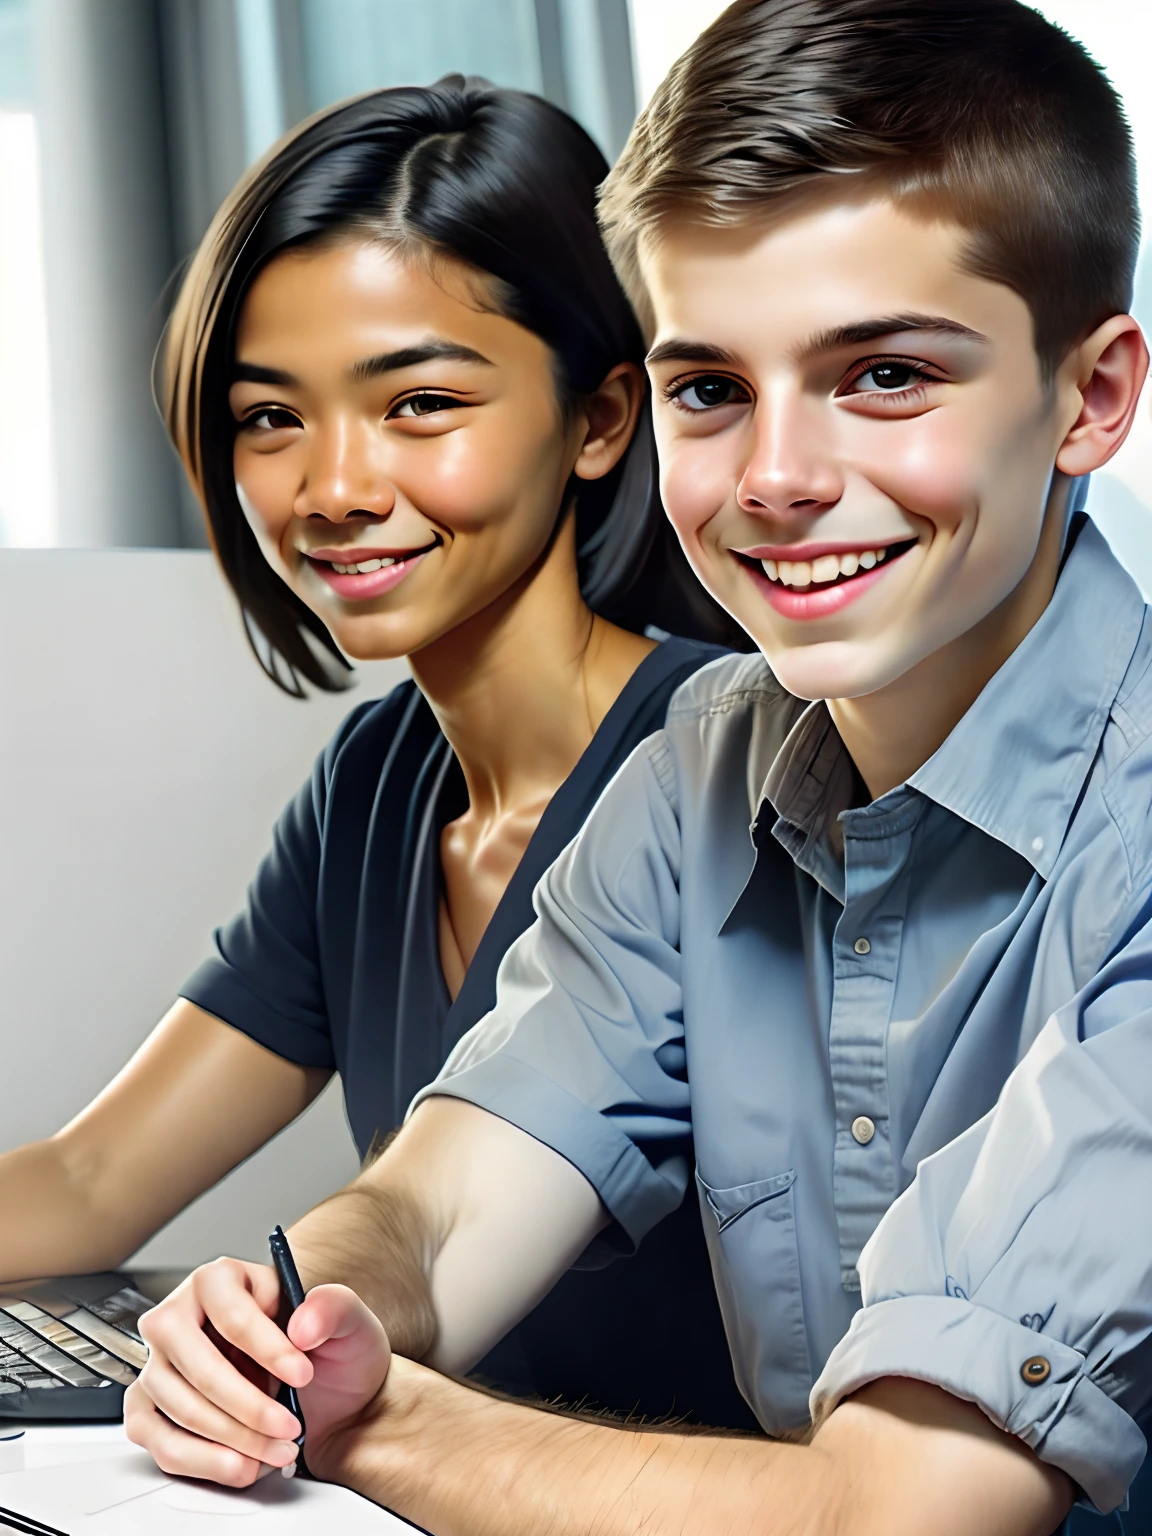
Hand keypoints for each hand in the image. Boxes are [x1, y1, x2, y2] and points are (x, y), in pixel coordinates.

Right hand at [124, 1257, 390, 1485]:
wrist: (322, 1392)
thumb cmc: (324, 1349)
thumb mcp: (347, 1319)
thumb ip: (333, 1308)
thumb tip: (302, 1325)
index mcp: (220, 1280)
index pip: (234, 1316)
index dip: (269, 1350)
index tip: (303, 1375)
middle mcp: (179, 1316)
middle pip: (200, 1367)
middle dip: (248, 1407)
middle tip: (290, 1427)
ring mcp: (160, 1364)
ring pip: (181, 1408)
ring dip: (233, 1440)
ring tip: (277, 1449)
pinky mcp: (151, 1407)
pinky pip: (160, 1442)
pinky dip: (203, 1462)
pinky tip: (243, 1464)